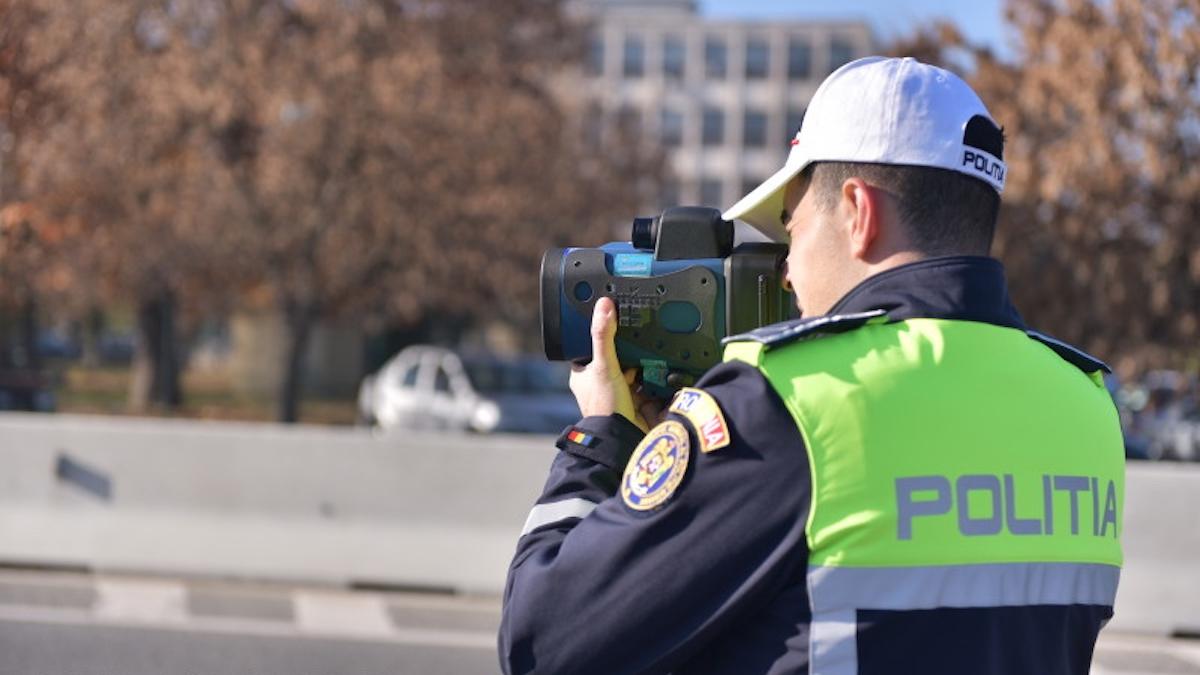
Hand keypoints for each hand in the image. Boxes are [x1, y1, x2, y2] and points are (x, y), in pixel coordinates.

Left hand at [569, 297, 665, 431]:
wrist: (623, 439)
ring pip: (632, 370)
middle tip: (639, 335)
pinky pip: (646, 384)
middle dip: (628, 350)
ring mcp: (618, 394)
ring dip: (642, 363)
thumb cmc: (604, 406)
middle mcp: (599, 384)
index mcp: (584, 375)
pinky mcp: (636, 403)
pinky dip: (653, 378)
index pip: (591, 348)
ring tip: (652, 349)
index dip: (602, 336)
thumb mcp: (604, 365)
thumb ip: (604, 335)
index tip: (615, 321)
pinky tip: (661, 368)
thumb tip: (604, 305)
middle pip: (615, 358)